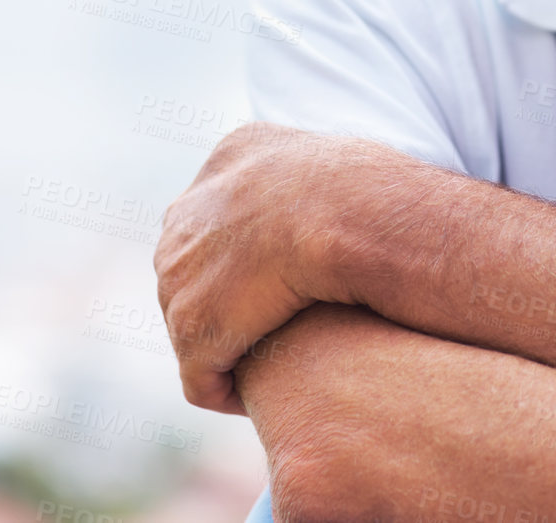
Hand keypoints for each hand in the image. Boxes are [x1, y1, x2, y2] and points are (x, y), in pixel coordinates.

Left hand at [154, 122, 358, 413]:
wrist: (352, 214)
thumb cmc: (373, 192)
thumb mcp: (339, 165)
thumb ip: (318, 184)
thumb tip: (337, 204)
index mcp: (231, 157)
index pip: (222, 211)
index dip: (249, 250)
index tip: (284, 276)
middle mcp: (191, 210)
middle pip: (195, 266)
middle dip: (225, 297)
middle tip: (274, 327)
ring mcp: (182, 268)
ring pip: (193, 320)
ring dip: (227, 345)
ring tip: (270, 367)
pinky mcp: (195, 325)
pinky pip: (200, 374)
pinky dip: (224, 388)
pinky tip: (256, 398)